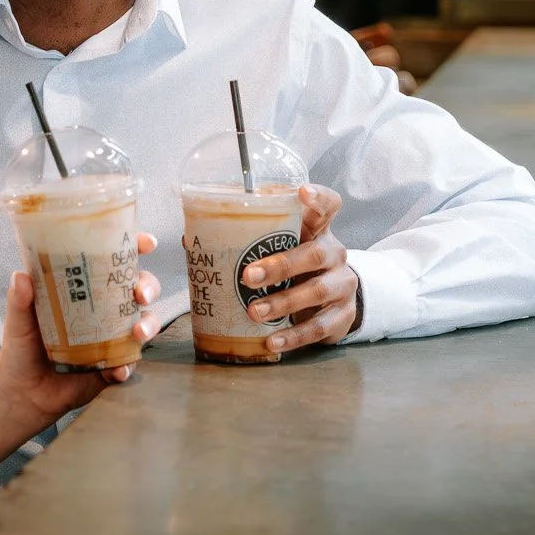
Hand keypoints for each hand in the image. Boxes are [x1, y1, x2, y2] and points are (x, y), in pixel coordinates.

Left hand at [0, 235, 162, 431]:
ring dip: (148, 325)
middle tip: (140, 294)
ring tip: (138, 333)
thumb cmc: (21, 347)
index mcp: (84, 289)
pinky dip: (127, 366)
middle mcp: (103, 310)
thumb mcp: (19, 320)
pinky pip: (128, 364)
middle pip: (138, 289)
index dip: (135, 248)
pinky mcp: (111, 367)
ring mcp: (111, 339)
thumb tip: (21, 276)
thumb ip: (20, 301)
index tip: (147, 244)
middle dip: (148, 287)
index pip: (113, 262)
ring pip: (143, 323)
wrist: (23, 392)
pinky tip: (118, 371)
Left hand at [241, 184, 361, 352]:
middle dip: (280, 265)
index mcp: (318, 230)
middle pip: (315, 254)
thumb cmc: (295, 267)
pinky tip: (273, 341)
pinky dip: (295, 336)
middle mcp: (334, 253)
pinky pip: (320, 326)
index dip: (317, 197)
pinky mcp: (343, 315)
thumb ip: (244, 241)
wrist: (332, 301)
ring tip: (254, 312)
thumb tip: (191, 239)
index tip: (301, 193)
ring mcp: (342, 284)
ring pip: (317, 291)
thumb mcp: (279, 248)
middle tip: (248, 276)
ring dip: (283, 302)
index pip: (327, 205)